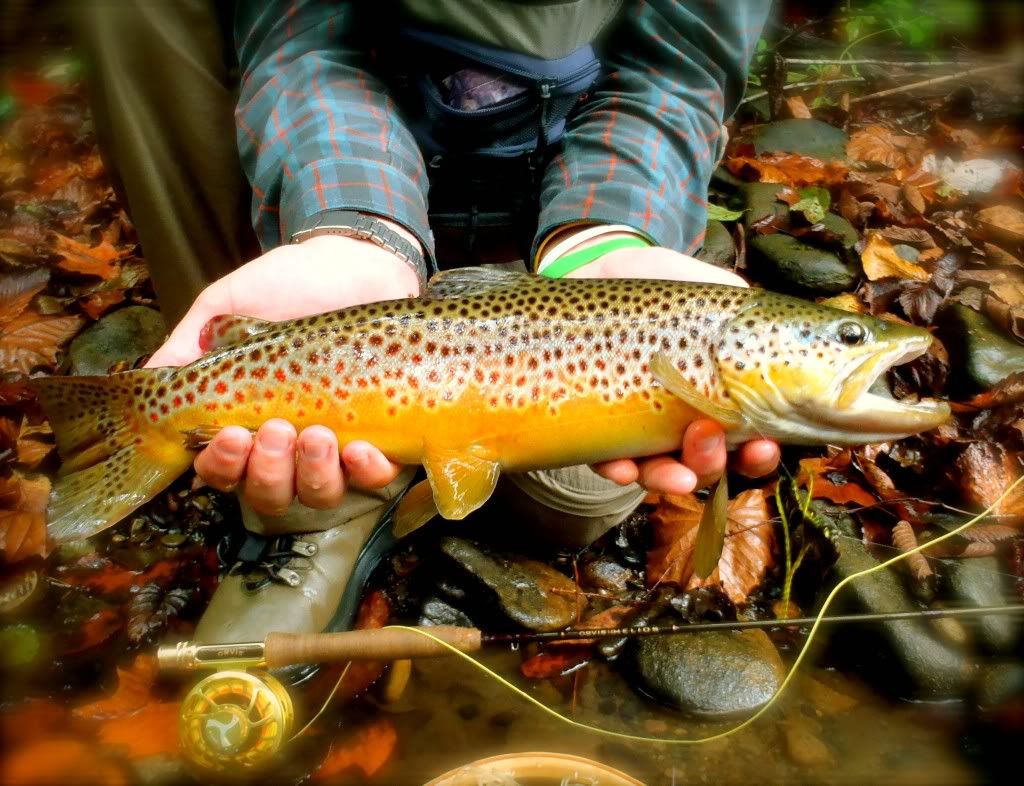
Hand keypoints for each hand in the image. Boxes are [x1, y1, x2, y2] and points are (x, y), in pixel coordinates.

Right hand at [148, 229, 418, 514]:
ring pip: (320, 493)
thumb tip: (145, 382)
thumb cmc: (287, 284)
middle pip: (269, 493)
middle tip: (278, 430)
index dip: (223, 465)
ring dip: (313, 473)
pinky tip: (359, 447)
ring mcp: (337, 446)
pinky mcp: (383, 437)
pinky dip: (365, 471)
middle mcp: (289, 446)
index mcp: (246, 423)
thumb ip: (188, 345)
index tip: (232, 434)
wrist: (355, 261)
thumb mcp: (228, 306)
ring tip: (317, 434)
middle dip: (269, 471)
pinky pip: (376, 478)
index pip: (223, 470)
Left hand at [570, 243, 780, 494]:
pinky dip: (619, 471)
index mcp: (713, 392)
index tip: (764, 446)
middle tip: (709, 440)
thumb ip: (727, 298)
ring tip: (679, 474)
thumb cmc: (642, 286)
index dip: (759, 453)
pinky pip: (608, 464)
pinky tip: (623, 468)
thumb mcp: (686, 281)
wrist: (578, 281)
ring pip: (661, 472)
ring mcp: (638, 428)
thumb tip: (760, 314)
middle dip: (713, 464)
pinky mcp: (597, 430)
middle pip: (705, 462)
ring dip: (674, 478)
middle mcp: (679, 417)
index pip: (746, 436)